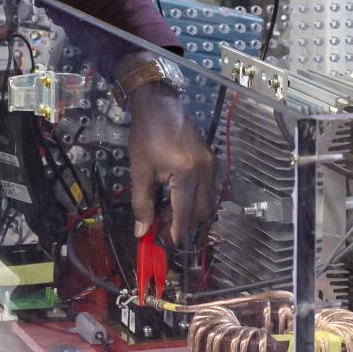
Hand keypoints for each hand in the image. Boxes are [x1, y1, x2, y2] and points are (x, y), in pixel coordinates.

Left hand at [128, 84, 217, 245]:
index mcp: (188, 174)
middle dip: (185, 225)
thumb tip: (142, 232)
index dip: (177, 232)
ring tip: (170, 215)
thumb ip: (142, 204)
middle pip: (201, 211)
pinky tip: (179, 200)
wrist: (160, 106)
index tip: (169, 245)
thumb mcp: (140, 171)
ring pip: (208, 202)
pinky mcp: (212, 161)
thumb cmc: (146, 137)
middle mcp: (206, 171)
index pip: (185, 213)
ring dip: (192, 213)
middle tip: (164, 230)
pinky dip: (196, 200)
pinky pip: (209, 189)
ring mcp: (212, 165)